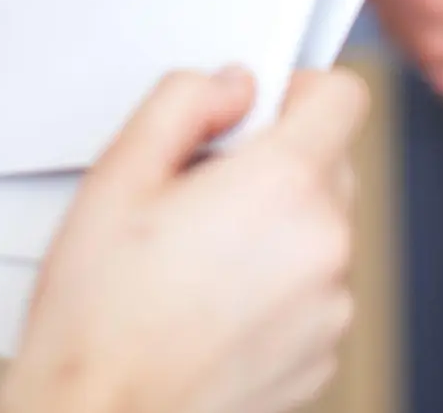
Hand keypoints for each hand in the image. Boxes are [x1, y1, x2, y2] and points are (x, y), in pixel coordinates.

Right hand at [0, 68, 368, 412]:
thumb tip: (231, 87)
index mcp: (283, 186)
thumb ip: (183, 102)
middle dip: (277, 164)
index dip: (297, 91)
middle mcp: (324, 245)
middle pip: (332, 164)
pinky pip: (313, 293)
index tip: (259, 110)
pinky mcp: (322, 356)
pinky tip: (212, 306)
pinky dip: (277, 289)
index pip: (342, 97)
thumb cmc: (100, 316)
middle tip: (202, 194)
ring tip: (198, 261)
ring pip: (321, 232)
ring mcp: (330, 308)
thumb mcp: (118, 175)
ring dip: (277, 230)